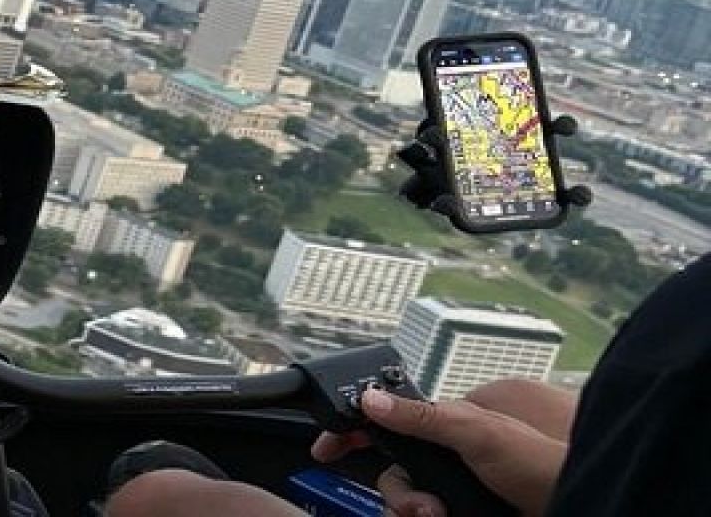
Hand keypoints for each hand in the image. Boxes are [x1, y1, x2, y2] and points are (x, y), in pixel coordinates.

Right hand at [310, 388, 566, 516]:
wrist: (576, 501)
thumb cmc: (543, 463)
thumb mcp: (479, 433)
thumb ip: (423, 416)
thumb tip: (372, 398)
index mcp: (446, 423)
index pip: (385, 419)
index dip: (352, 431)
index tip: (325, 447)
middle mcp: (446, 453)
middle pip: (392, 470)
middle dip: (399, 492)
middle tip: (424, 508)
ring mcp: (455, 485)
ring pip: (407, 499)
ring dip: (415, 510)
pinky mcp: (462, 511)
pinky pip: (424, 516)